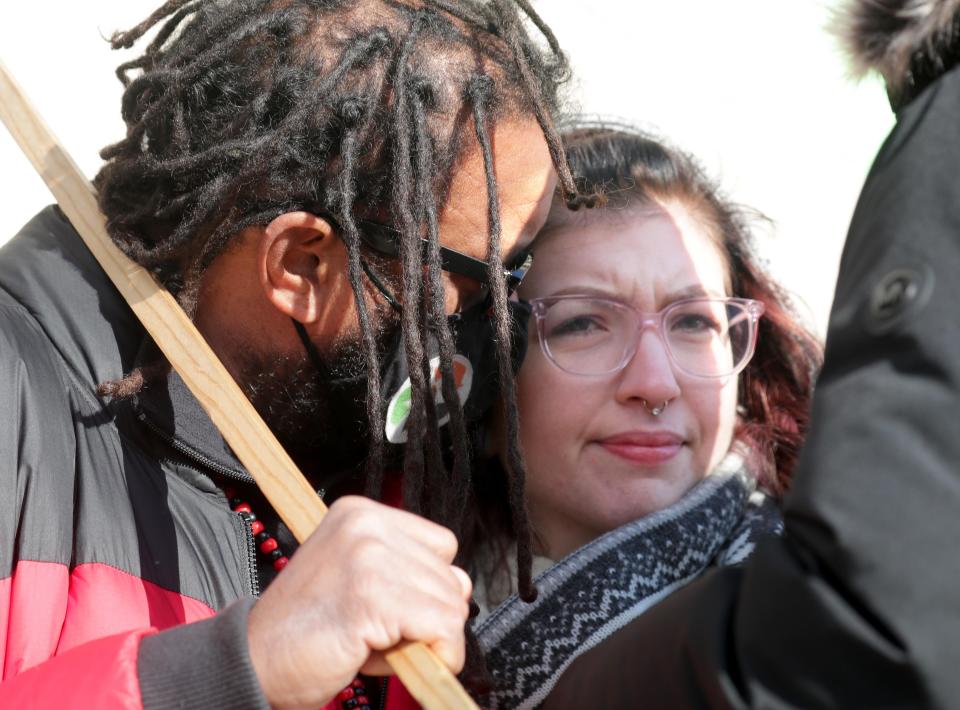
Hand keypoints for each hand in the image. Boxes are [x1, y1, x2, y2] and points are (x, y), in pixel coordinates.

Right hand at [247, 496, 471, 709]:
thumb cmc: (305, 630)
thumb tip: (463, 589)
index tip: (394, 610)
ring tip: (375, 643)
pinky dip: (438, 656)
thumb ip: (406, 573)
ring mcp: (369, 557)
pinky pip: (443, 629)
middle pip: (450, 576)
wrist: (254, 662)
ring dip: (426, 640)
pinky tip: (397, 660)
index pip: (441, 545)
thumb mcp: (358, 580)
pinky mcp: (372, 596)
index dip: (427, 587)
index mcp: (361, 513)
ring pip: (452, 605)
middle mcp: (366, 525)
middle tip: (377, 634)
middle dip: (426, 617)